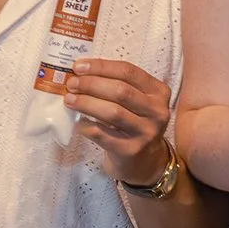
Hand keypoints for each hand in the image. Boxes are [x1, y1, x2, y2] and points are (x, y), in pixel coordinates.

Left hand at [62, 55, 179, 179]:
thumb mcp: (137, 101)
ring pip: (113, 112)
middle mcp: (157, 111)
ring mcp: (146, 133)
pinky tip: (77, 122)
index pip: (128, 72)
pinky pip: (103, 135)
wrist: (144, 160)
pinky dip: (87, 126)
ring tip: (69, 99)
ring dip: (87, 103)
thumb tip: (81, 72)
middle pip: (121, 91)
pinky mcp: (131, 150)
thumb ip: (118, 85)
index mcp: (159, 92)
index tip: (78, 66)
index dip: (101, 67)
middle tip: (72, 84)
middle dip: (91, 84)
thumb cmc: (134, 123)